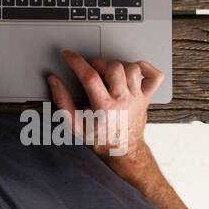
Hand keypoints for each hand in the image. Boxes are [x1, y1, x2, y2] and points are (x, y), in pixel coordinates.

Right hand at [47, 50, 164, 164]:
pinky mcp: (147, 98)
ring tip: (108, 73)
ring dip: (118, 65)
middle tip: (91, 69)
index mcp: (104, 107)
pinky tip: (132, 71)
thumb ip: (62, 101)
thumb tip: (54, 81)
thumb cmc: (100, 139)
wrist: (124, 152)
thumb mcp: (74, 125)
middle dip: (99, 62)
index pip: (89, 76)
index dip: (76, 61)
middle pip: (114, 67)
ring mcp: (137, 98)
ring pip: (131, 68)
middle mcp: (123, 100)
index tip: (68, 55)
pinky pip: (154, 76)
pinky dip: (145, 68)